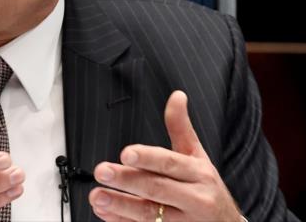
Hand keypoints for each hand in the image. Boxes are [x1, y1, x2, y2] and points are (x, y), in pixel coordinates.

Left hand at [89, 91, 240, 221]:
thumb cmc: (207, 189)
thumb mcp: (199, 157)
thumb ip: (181, 129)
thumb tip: (176, 96)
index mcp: (199, 174)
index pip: (171, 164)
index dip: (148, 158)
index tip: (126, 153)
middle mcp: (194, 199)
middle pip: (157, 188)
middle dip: (127, 180)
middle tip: (102, 171)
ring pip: (150, 214)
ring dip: (121, 205)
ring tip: (97, 196)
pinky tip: (105, 214)